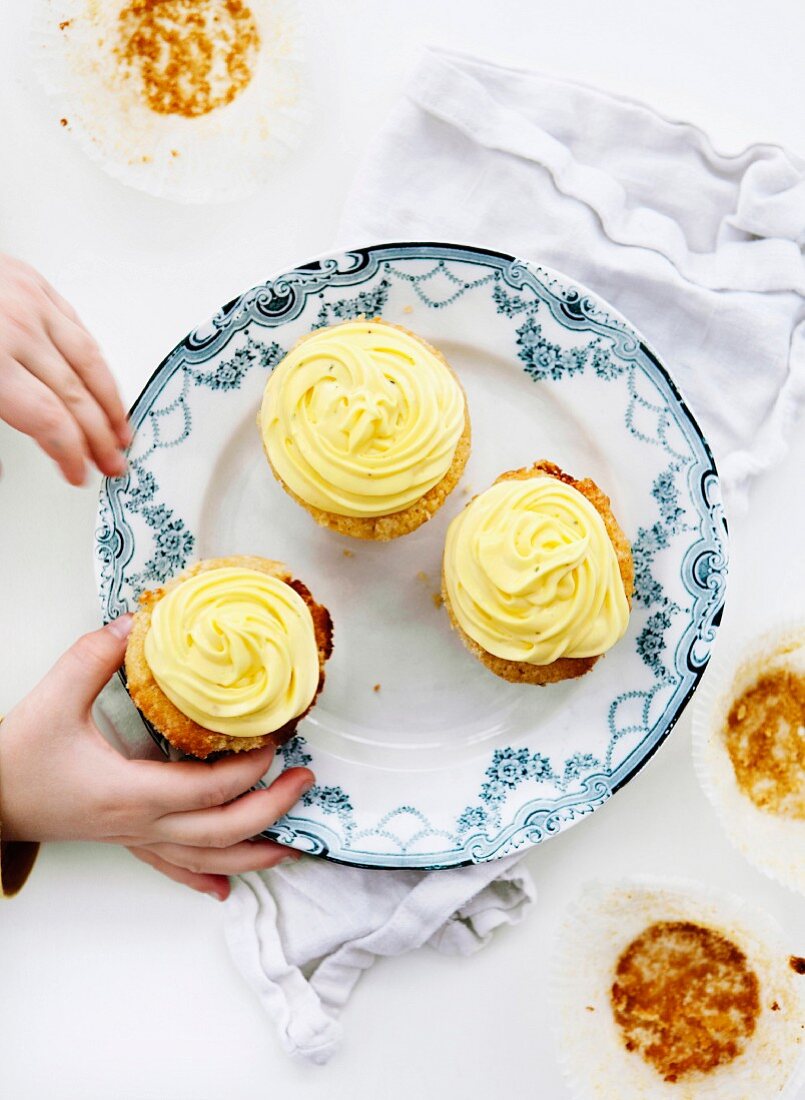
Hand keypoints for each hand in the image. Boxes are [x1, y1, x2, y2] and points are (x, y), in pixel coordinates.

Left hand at [0, 254, 130, 484]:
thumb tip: (2, 470)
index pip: (50, 421)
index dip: (71, 454)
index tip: (78, 473)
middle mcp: (15, 331)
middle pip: (76, 397)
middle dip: (99, 437)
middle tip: (111, 462)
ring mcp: (29, 302)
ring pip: (88, 360)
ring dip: (111, 401)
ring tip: (120, 428)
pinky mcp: (33, 281)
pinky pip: (78, 326)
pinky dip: (95, 358)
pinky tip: (102, 379)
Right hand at [0, 616, 312, 899]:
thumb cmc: (15, 760)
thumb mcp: (53, 698)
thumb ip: (95, 656)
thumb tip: (137, 622)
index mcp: (130, 792)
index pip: (205, 791)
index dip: (246, 773)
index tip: (274, 746)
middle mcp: (140, 824)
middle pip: (220, 833)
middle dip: (271, 811)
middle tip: (305, 782)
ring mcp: (134, 838)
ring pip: (206, 861)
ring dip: (254, 854)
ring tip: (294, 846)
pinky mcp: (125, 839)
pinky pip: (174, 869)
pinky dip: (206, 878)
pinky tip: (226, 889)